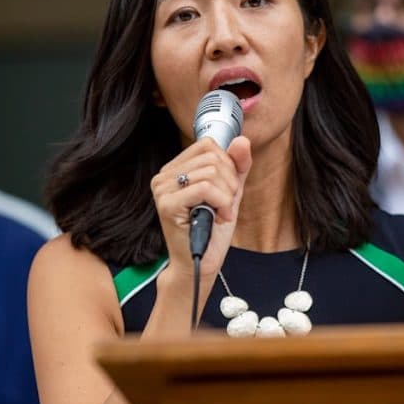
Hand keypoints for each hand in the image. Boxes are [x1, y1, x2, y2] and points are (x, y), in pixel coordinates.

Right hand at [150, 136, 252, 301]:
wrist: (200, 263)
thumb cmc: (212, 230)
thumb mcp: (230, 191)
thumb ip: (237, 165)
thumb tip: (242, 140)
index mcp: (175, 169)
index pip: (208, 144)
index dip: (227, 165)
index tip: (226, 190)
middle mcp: (163, 176)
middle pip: (212, 158)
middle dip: (230, 183)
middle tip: (224, 206)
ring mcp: (162, 189)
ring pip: (211, 172)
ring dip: (226, 197)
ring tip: (219, 214)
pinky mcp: (166, 204)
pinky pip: (205, 188)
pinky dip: (221, 204)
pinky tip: (217, 217)